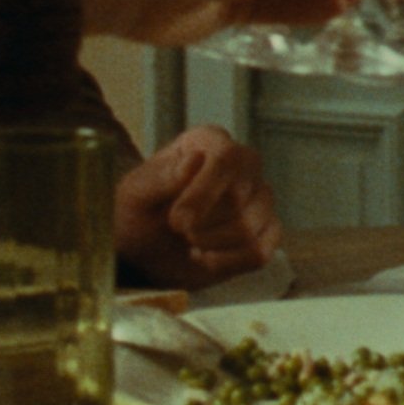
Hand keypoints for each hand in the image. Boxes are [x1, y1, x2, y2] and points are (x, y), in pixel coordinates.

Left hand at [114, 124, 282, 286]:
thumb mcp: (136, 194)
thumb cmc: (140, 211)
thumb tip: (195, 159)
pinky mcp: (267, 232)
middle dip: (200, 225)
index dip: (204, 193)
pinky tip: (206, 257)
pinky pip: (260, 252)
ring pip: (249, 228)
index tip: (177, 221)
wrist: (145, 249)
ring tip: (189, 242)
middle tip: (176, 230)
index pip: (227, 159)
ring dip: (211, 245)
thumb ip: (162, 177)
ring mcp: (260, 198)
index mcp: (210, 142)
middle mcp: (243, 164)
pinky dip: (227, 262)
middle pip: (238, 199)